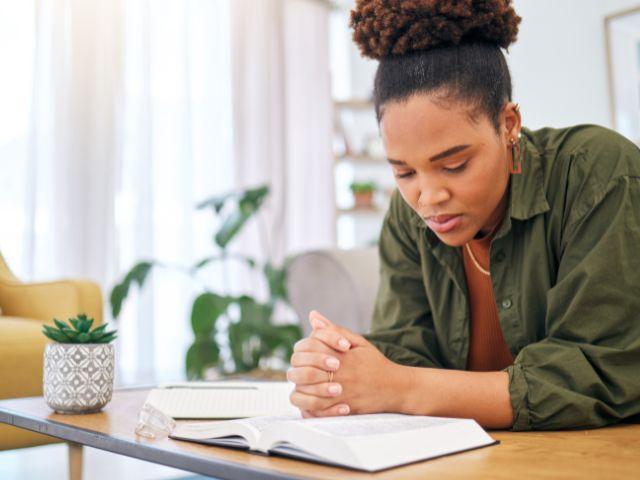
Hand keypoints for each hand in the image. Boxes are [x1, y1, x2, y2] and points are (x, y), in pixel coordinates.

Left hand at [287, 310, 402, 417]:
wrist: (395, 387)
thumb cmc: (375, 363)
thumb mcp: (357, 342)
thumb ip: (333, 330)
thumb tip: (313, 315)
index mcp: (341, 355)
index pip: (310, 347)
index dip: (303, 348)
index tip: (306, 352)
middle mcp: (340, 374)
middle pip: (304, 372)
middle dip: (298, 369)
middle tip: (299, 369)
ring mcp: (341, 393)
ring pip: (307, 393)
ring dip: (300, 388)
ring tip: (302, 384)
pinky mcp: (343, 409)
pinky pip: (317, 411)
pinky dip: (308, 407)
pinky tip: (309, 399)